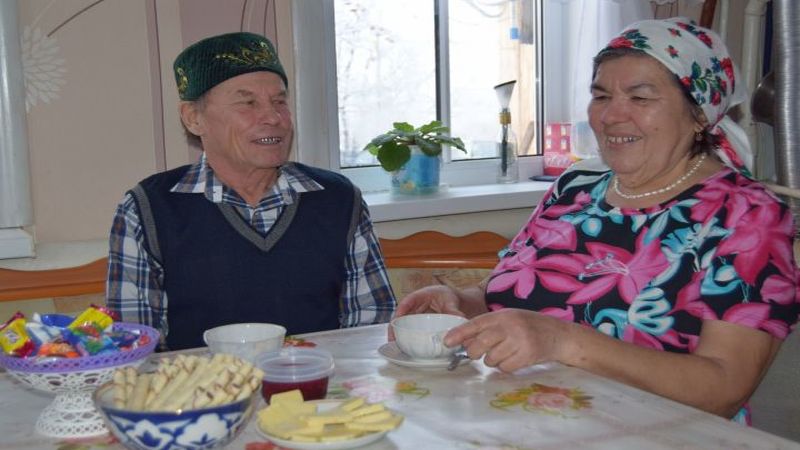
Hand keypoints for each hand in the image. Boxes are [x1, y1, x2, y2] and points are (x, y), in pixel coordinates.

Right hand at [388, 285, 465, 339]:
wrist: (453, 302)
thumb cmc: (450, 298)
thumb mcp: (452, 301)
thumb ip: (453, 310)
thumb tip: (458, 318)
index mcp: (423, 295)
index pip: (408, 300)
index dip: (401, 309)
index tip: (397, 318)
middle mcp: (415, 304)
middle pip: (401, 313)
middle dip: (394, 325)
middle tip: (392, 337)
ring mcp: (415, 313)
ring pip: (402, 321)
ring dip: (397, 331)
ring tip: (394, 343)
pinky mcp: (417, 322)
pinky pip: (408, 327)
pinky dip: (405, 335)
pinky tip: (403, 345)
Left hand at [443, 308, 568, 372]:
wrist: (560, 335)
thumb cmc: (530, 326)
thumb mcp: (509, 319)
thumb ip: (489, 328)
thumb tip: (464, 342)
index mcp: (503, 315)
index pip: (476, 324)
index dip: (459, 334)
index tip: (447, 342)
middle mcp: (510, 326)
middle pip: (480, 344)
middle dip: (475, 352)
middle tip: (478, 353)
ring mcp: (520, 341)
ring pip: (491, 359)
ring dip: (493, 360)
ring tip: (505, 353)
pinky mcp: (528, 355)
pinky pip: (505, 368)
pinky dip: (506, 367)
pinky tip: (515, 359)